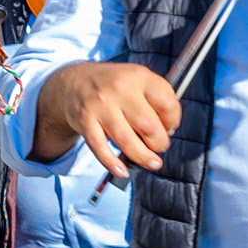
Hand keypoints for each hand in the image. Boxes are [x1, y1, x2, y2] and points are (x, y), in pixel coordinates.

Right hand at [36, 59, 179, 174]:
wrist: (75, 82)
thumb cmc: (113, 85)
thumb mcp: (137, 79)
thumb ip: (155, 99)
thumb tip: (168, 131)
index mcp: (139, 76)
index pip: (167, 104)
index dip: (173, 121)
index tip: (170, 128)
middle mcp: (120, 88)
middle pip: (150, 126)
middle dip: (159, 143)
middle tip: (158, 147)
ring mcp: (101, 105)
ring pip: (128, 141)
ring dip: (143, 157)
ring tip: (151, 163)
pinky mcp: (85, 120)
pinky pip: (101, 148)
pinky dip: (112, 163)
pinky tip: (122, 171)